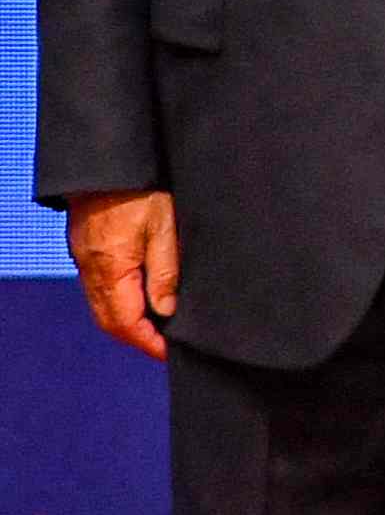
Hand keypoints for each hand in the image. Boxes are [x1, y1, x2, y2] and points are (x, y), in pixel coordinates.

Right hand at [62, 191, 175, 360]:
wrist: (110, 162)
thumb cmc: (140, 191)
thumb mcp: (165, 228)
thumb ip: (165, 272)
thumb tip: (166, 311)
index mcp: (110, 268)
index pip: (125, 322)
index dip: (148, 342)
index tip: (170, 352)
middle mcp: (92, 270)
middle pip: (110, 321)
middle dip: (138, 337)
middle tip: (167, 345)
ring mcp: (86, 261)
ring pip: (103, 307)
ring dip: (129, 321)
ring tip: (160, 325)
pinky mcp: (87, 251)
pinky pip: (100, 289)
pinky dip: (120, 302)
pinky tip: (143, 298)